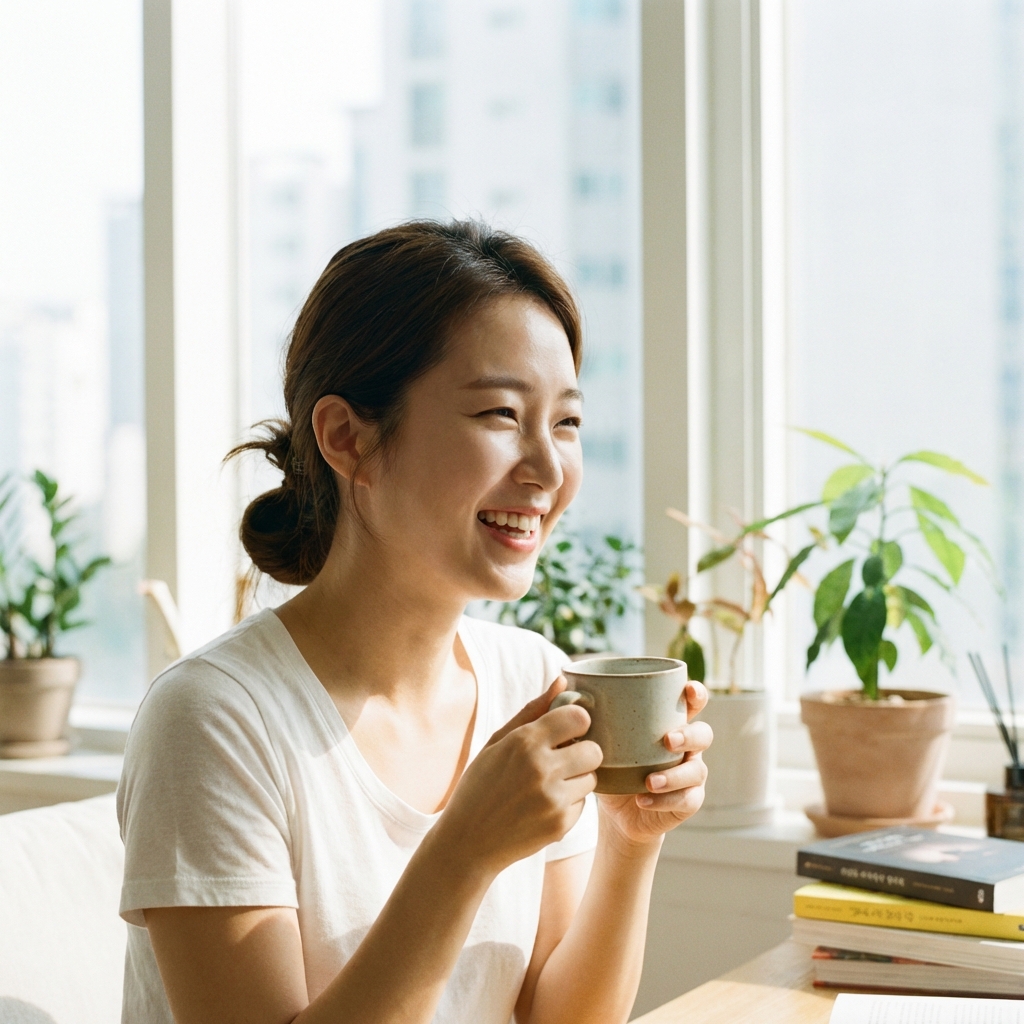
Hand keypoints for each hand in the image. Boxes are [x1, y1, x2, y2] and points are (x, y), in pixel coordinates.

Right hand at [439, 677, 602, 875]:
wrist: (466, 843)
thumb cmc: (480, 785)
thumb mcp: (497, 742)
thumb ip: (533, 710)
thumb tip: (563, 680)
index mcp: (524, 741)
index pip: (579, 717)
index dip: (577, 723)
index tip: (568, 730)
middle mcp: (542, 768)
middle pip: (594, 750)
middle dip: (582, 753)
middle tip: (563, 760)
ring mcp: (552, 799)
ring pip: (591, 778)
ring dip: (576, 780)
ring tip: (548, 785)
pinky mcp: (560, 825)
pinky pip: (583, 805)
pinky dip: (569, 804)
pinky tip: (543, 807)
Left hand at [598, 681, 712, 847]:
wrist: (616, 812)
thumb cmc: (610, 765)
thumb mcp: (597, 740)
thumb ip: (584, 715)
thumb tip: (560, 683)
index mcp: (669, 723)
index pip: (692, 703)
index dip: (696, 693)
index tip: (687, 689)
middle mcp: (686, 747)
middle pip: (703, 734)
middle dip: (688, 735)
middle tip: (667, 740)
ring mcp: (690, 774)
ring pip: (697, 770)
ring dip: (675, 774)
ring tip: (649, 781)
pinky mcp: (687, 801)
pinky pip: (686, 799)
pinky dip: (664, 800)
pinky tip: (643, 800)